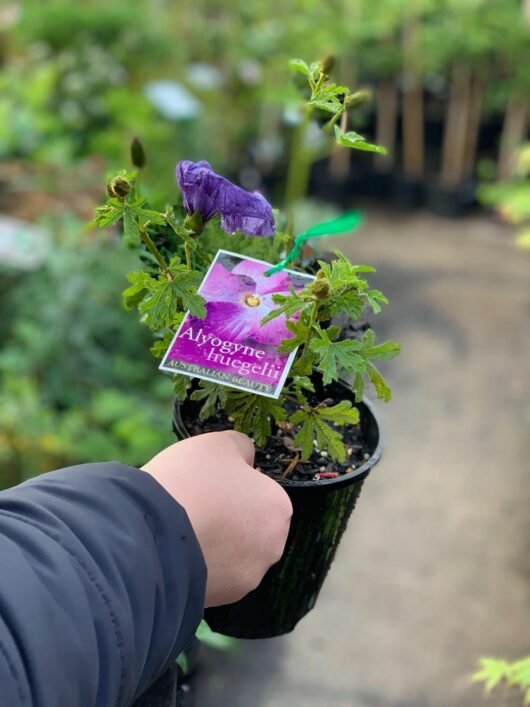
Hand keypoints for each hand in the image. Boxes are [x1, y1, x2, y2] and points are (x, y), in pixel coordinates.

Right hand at [142, 431, 291, 606]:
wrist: (149, 534)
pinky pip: (212, 577)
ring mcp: (246, 579)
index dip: (233, 484)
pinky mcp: (220, 600)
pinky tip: (175, 551)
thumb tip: (247, 458)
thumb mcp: (218, 443)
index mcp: (278, 508)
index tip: (207, 482)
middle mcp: (272, 548)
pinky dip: (197, 565)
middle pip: (249, 525)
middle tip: (194, 504)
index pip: (260, 491)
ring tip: (180, 528)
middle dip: (227, 516)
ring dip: (213, 543)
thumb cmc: (190, 482)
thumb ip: (241, 447)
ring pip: (231, 553)